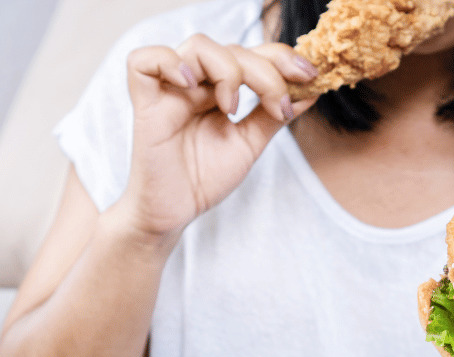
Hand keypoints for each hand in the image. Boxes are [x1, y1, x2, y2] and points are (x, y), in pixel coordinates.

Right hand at [117, 34, 318, 239]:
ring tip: (232, 107)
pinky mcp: (145, 104)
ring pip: (198, 46)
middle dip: (265, 71)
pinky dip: (170, 63)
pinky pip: (143, 62)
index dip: (281, 57)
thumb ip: (273, 115)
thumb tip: (310, 91)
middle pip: (232, 48)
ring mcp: (170, 90)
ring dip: (227, 69)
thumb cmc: (204, 178)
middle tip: (278, 104)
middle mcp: (196, 83)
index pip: (251, 53)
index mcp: (219, 89)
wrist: (174, 213)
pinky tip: (192, 86)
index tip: (310, 75)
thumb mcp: (249, 143)